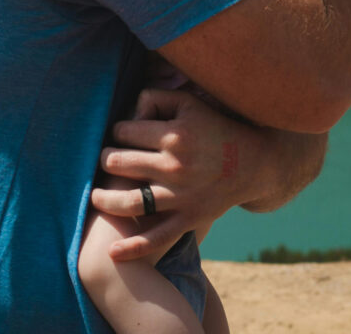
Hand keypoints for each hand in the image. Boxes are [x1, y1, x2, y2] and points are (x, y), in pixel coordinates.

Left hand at [91, 87, 250, 261]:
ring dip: (105, 199)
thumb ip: (155, 98)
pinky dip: (132, 248)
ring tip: (96, 195)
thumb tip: (128, 111)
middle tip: (107, 160)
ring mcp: (181, 196)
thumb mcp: (189, 102)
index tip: (122, 135)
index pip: (124, 132)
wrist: (254, 163)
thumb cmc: (215, 127)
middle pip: (119, 163)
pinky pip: (156, 238)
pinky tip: (112, 252)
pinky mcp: (188, 219)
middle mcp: (175, 166)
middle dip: (106, 160)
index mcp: (174, 135)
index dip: (118, 131)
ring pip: (129, 202)